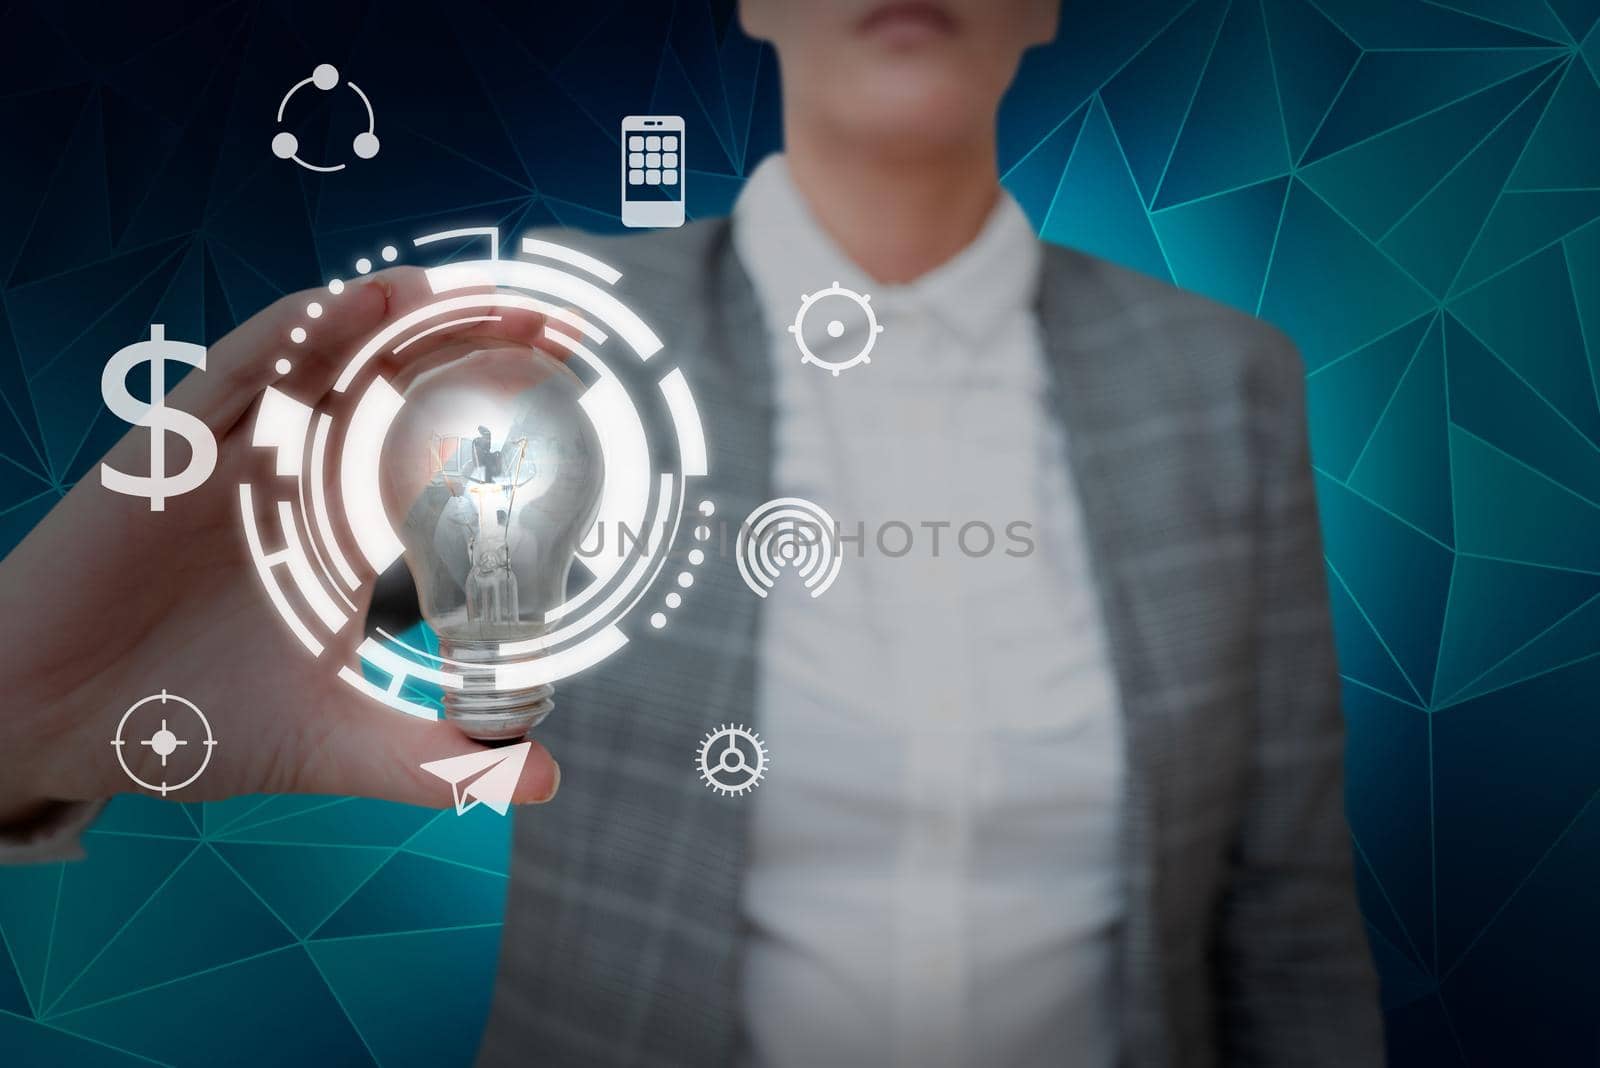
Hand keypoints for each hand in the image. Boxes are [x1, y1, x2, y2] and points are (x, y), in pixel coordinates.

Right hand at [0, 269, 561, 823]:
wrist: (49, 728)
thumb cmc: (184, 725)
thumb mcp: (334, 745)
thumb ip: (437, 763)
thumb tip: (547, 780)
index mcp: (343, 537)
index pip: (435, 455)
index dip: (502, 420)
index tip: (578, 399)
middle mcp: (300, 483)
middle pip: (397, 389)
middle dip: (475, 348)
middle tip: (556, 324)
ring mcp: (238, 458)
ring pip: (326, 364)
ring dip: (400, 321)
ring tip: (476, 290)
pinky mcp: (170, 450)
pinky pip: (238, 374)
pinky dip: (296, 336)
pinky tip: (354, 308)